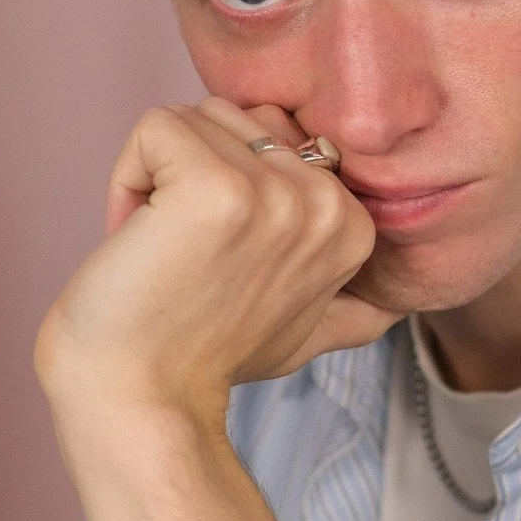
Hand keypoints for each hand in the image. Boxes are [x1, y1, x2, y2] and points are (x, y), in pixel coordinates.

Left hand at [35, 96, 400, 422]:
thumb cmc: (205, 362)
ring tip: (161, 250)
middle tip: (184, 257)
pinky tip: (134, 239)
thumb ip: (353, 307)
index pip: (276, 134)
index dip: (229, 188)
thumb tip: (394, 309)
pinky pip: (155, 127)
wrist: (143, 402)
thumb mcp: (307, 331)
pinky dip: (126, 177)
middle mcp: (326, 204)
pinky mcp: (213, 187)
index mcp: (354, 225)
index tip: (217, 261)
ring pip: (195, 118)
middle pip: (236, 117)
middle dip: (191, 175)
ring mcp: (274, 195)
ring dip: (156, 177)